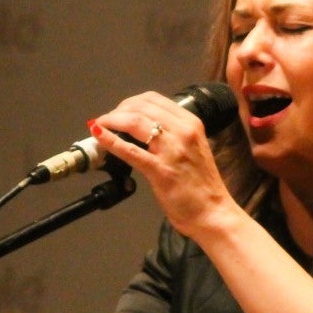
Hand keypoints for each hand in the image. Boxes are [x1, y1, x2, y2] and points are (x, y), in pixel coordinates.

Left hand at [90, 91, 242, 238]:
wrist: (213, 213)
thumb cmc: (202, 185)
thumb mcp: (193, 148)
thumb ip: (174, 135)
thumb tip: (145, 128)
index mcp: (191, 123)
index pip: (154, 99)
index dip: (130, 102)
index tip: (119, 111)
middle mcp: (183, 131)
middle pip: (141, 107)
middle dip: (118, 110)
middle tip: (106, 120)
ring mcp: (172, 150)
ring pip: (134, 122)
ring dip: (111, 121)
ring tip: (100, 126)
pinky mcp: (161, 171)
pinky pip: (130, 151)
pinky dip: (110, 141)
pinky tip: (98, 136)